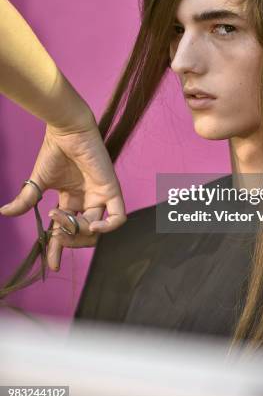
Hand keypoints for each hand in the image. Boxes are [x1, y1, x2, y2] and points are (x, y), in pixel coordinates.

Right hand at [0, 113, 125, 269]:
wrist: (66, 131)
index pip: (66, 231)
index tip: (51, 264)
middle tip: (55, 229)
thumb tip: (4, 214)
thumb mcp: (38, 182)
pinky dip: (107, 227)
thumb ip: (26, 200)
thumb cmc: (54, 151)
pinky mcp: (111, 189)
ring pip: (97, 230)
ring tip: (64, 219)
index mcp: (71, 200)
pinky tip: (91, 224)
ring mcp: (100, 196)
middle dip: (68, 239)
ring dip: (79, 231)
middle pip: (82, 234)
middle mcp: (87, 200)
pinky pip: (118, 217)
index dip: (58, 249)